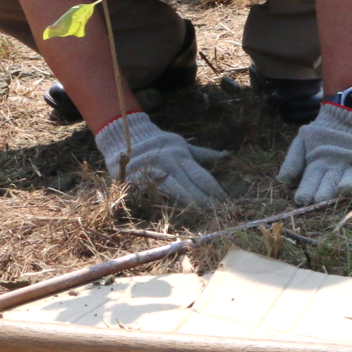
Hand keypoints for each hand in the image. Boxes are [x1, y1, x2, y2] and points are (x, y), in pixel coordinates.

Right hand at [94, 112, 228, 207]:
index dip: (213, 190)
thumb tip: (226, 155)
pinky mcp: (133, 181)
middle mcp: (166, 164)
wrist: (125, 136)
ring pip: (170, 194)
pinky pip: (148, 197)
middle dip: (202, 203)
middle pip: (188, 188)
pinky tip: (172, 214)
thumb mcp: (182, 145)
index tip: (225, 201)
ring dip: (185, 206)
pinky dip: (160, 205)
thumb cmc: (159, 144)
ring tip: (198, 215)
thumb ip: (202, 154)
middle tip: (215, 214)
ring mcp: (149, 173)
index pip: (200, 176)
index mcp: (180, 155)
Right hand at [276, 102, 351, 203]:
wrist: (345, 114)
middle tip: (321, 198)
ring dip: (347, 188)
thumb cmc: (321, 130)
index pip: (309, 186)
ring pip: (349, 183)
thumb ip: (294, 159)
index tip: (302, 198)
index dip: (306, 193)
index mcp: (317, 172)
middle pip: (329, 188)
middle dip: (326, 193)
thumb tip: (282, 179)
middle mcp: (334, 176)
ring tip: (343, 189)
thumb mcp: (303, 141)